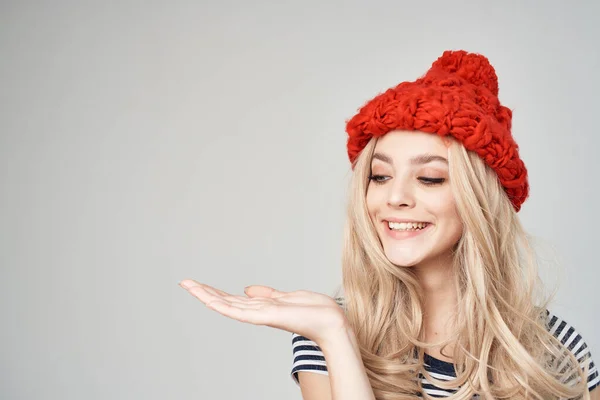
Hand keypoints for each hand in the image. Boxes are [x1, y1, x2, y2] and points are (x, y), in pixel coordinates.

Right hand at [179, 279, 347, 345]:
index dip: (215, 292)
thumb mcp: (287, 297)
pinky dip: (224, 306)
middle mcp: (258, 313)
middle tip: (184, 282)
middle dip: (204, 292)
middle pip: (225, 301)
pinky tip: (209, 300)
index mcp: (262, 307)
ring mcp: (261, 316)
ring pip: (228, 306)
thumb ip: (267, 294)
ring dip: (207, 296)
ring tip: (189, 286)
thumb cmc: (315, 312)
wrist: (332, 322)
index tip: (198, 284)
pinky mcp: (267, 317)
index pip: (233, 299)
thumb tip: (247, 289)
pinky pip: (240, 312)